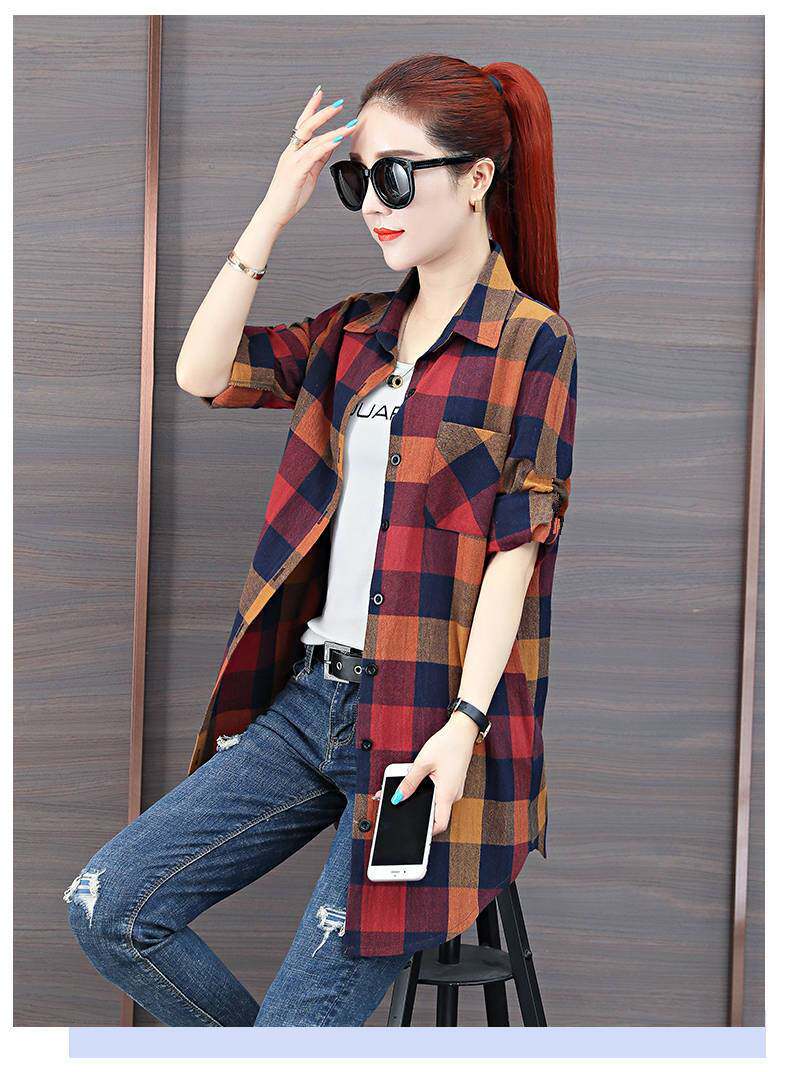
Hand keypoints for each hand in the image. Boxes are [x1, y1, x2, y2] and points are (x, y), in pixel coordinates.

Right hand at [260, 87, 355, 229]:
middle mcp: (291, 152)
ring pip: (313, 139)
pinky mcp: (296, 172)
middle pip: (307, 126)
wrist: (275, 212)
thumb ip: (318, 159)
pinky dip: (326, 145)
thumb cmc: (290, 196)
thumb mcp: (308, 174)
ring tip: (349, 124)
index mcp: (293, 152)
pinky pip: (313, 155)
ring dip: (333, 129)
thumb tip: (330, 146)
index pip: (302, 125)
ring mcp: (292, 161)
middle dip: (323, 112)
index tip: (320, 93)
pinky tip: (337, 139)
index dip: (311, 108)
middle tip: (339, 103)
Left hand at [373, 715, 479, 834]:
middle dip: (416, 811)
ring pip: (436, 801)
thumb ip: (409, 782)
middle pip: (435, 813)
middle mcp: (453, 795)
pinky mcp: (452, 782)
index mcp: (447, 794)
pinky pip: (439, 792)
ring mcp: (454, 789)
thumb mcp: (423, 763)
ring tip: (405, 788)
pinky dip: (428, 790)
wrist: (463, 731)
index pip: (439, 824)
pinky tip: (419, 779)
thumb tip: (398, 798)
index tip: (413, 832)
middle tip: (398, 803)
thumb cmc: (447, 744)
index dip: (427, 832)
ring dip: (421, 798)